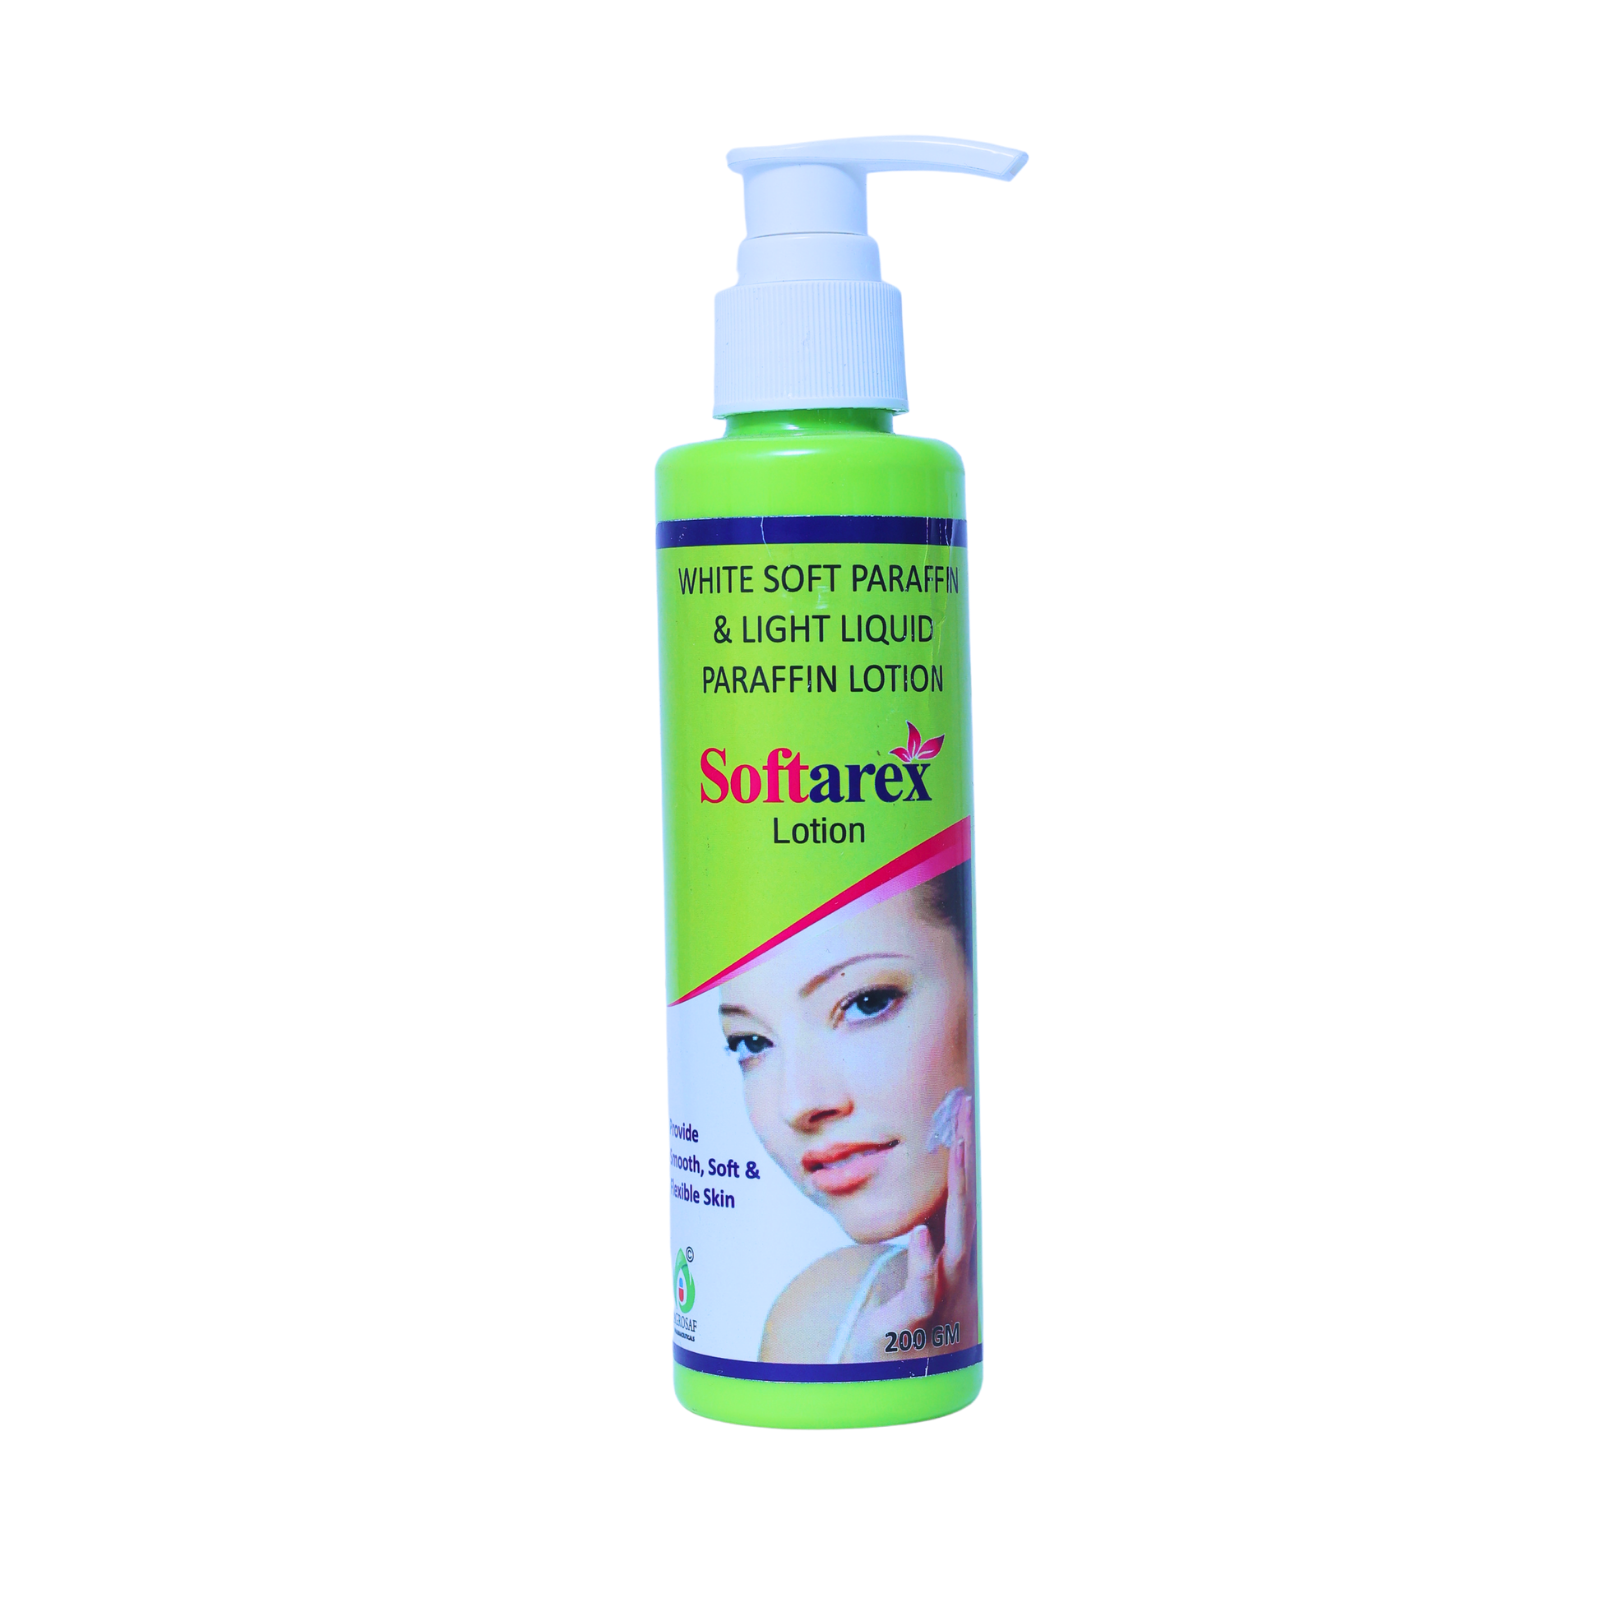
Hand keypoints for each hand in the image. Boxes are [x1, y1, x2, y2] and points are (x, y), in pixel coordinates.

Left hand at [840, 1092, 976, 1361]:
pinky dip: (924, 1262)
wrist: (888, 1375)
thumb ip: (921, 1227)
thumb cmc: (903, 1316)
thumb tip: (919, 1186)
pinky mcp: (915, 1322)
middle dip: (966, 1158)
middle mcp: (954, 1271)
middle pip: (965, 1205)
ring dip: (957, 1197)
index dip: (961, 1151)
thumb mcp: (914, 1264)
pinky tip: (921, 1234)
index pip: (958, 1193)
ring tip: (956, 1154)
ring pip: (957, 1242)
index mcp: (949, 1252)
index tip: (961, 1106)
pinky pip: (924, 1290)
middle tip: (966, 1112)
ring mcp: (941, 1295)